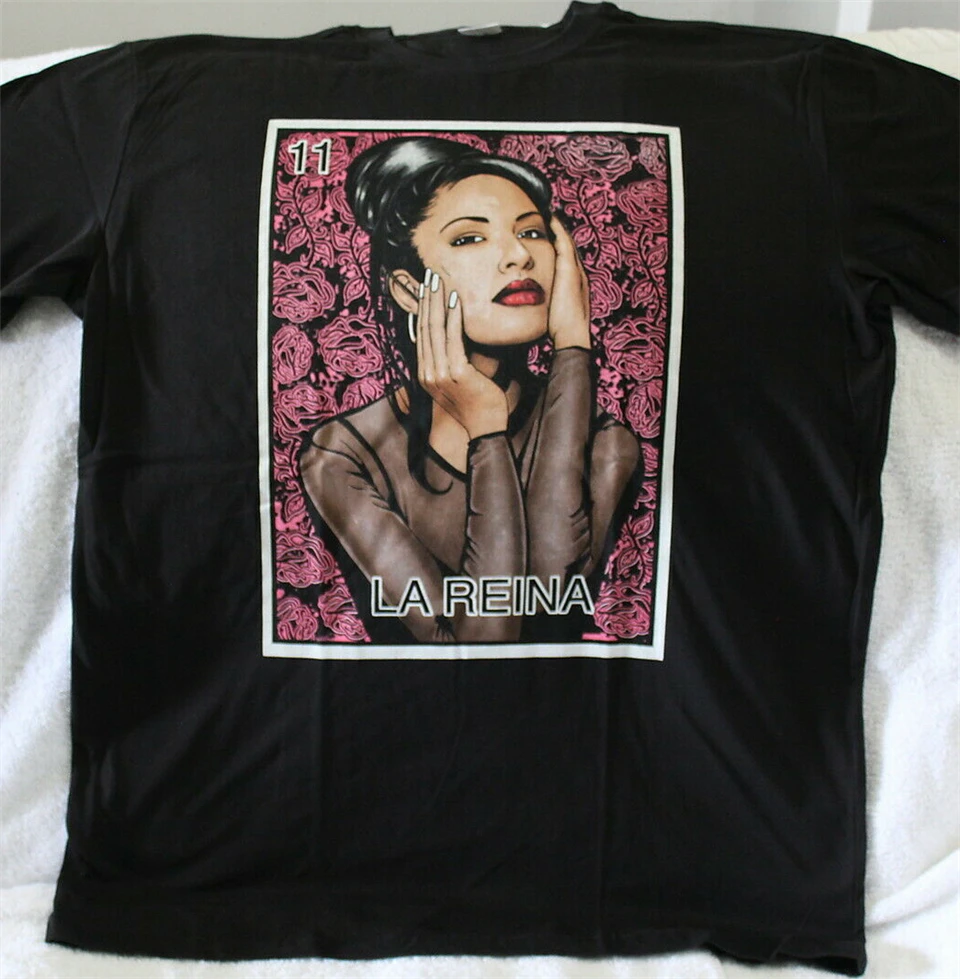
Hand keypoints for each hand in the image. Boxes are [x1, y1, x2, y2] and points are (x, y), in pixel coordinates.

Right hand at [416, 268, 508, 439]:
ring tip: (439, 281)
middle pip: (424, 329)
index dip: (422, 311)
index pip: (421, 336)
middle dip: (426, 300)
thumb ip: (455, 361)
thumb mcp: (460, 381)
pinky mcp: (456, 374)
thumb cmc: (478, 405)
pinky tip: (455, 301)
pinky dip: (453, 318)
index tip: (425, 291)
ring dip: (436, 303)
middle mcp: (427, 373)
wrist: (484, 429)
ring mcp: (439, 374)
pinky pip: (452, 340)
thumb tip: (461, 338)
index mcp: (426, 375)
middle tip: (429, 277)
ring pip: (434, 330)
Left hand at [547, 215, 591, 350]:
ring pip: (567, 241)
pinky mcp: (570, 271)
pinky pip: (564, 243)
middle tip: (549, 215)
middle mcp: (578, 274)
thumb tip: (526, 305)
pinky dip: (558, 229)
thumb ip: (542, 304)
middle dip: (559, 232)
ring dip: (558, 226)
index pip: (565, 259)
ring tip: (548, 212)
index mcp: (573, 283)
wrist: (572, 338)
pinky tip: (549, 218)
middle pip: (568, 246)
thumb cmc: (558, 331)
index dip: (557, 245)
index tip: (547, 235)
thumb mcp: (550, 313)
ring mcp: (575, 271)